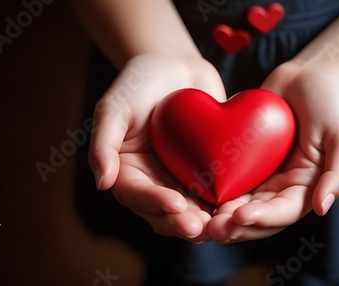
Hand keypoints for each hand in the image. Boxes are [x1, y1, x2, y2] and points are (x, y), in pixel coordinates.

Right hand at [89, 54, 225, 241]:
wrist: (175, 66)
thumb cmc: (139, 82)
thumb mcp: (114, 107)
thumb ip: (103, 143)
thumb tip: (102, 182)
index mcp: (126, 170)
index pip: (136, 195)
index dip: (154, 203)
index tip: (175, 205)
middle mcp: (152, 180)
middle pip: (163, 211)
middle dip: (181, 221)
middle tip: (200, 227)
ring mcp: (179, 178)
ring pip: (190, 208)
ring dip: (203, 219)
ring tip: (218, 224)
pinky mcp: (205, 172)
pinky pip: (214, 191)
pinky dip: (223, 202)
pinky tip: (236, 206)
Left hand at [208, 62, 338, 242]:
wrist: (308, 76)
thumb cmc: (331, 103)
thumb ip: (338, 173)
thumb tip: (320, 209)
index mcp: (307, 188)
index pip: (284, 212)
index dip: (262, 219)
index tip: (239, 216)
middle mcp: (282, 187)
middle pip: (258, 217)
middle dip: (236, 226)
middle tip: (212, 228)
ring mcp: (262, 175)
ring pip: (239, 204)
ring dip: (221, 215)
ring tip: (202, 220)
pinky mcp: (244, 161)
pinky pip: (228, 179)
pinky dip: (214, 190)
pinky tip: (196, 193)